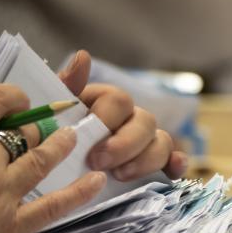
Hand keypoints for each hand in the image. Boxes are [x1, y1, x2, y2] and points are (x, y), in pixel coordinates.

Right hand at [0, 85, 106, 232]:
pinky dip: (79, 191)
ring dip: (61, 145)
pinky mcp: (11, 227)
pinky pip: (55, 204)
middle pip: (22, 131)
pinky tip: (96, 180)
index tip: (19, 102)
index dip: (13, 97)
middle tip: (43, 128)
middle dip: (33, 128)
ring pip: (43, 158)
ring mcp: (0, 193)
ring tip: (73, 138)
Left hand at [55, 51, 187, 181]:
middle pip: (146, 121)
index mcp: (107, 102)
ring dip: (145, 159)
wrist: (55, 172)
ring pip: (162, 141)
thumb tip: (83, 57)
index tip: (85, 141)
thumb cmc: (55, 138)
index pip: (120, 100)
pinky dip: (176, 164)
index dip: (106, 120)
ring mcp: (145, 141)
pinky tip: (173, 172)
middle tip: (98, 162)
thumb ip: (67, 87)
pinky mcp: (154, 163)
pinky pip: (173, 160)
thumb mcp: (54, 112)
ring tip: (120, 176)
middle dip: (124, 144)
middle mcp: (130, 118)